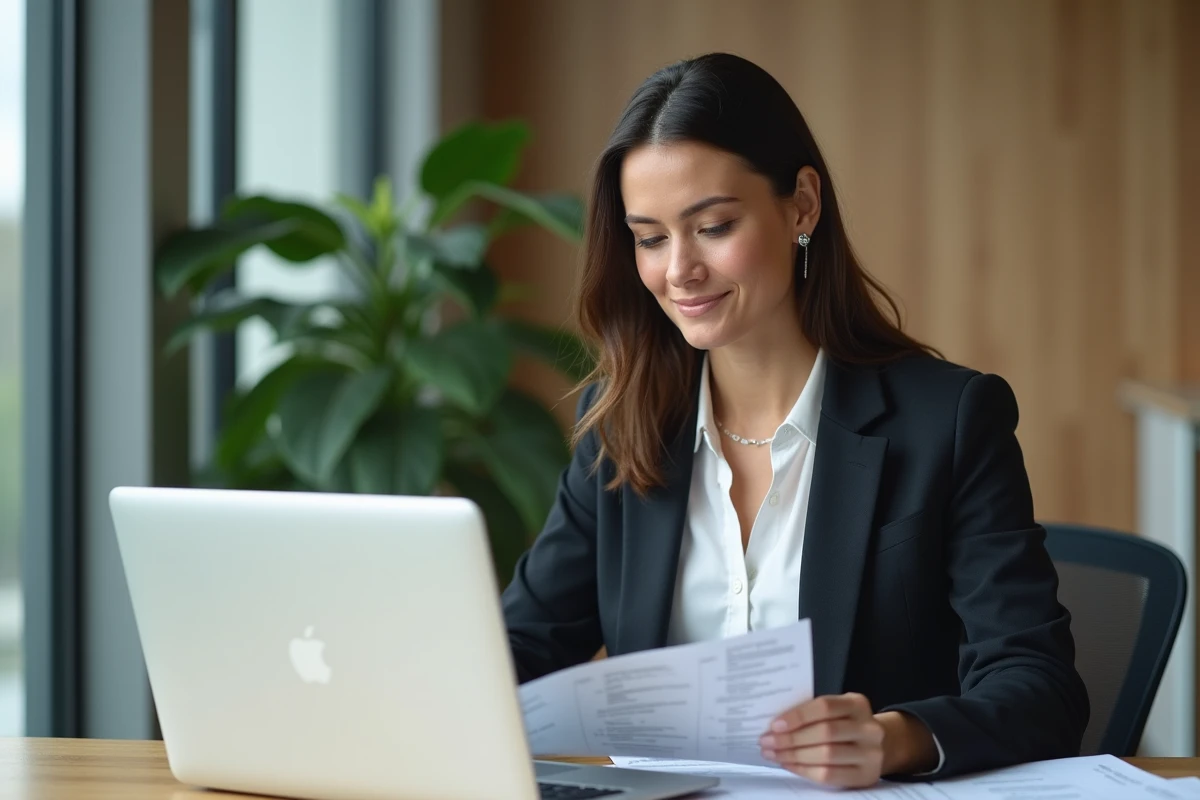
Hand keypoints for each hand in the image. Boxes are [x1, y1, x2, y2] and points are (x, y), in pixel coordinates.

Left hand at [758, 693, 935, 787]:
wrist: (881, 745)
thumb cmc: (847, 724)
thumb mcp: (838, 710)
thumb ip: (814, 712)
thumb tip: (776, 723)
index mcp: (857, 704)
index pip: (825, 707)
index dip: (798, 716)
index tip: (774, 724)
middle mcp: (868, 728)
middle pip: (825, 733)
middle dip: (790, 739)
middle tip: (766, 741)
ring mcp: (870, 754)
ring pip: (826, 756)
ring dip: (793, 755)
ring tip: (772, 753)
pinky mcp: (865, 776)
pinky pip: (829, 775)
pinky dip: (804, 770)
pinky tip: (788, 764)